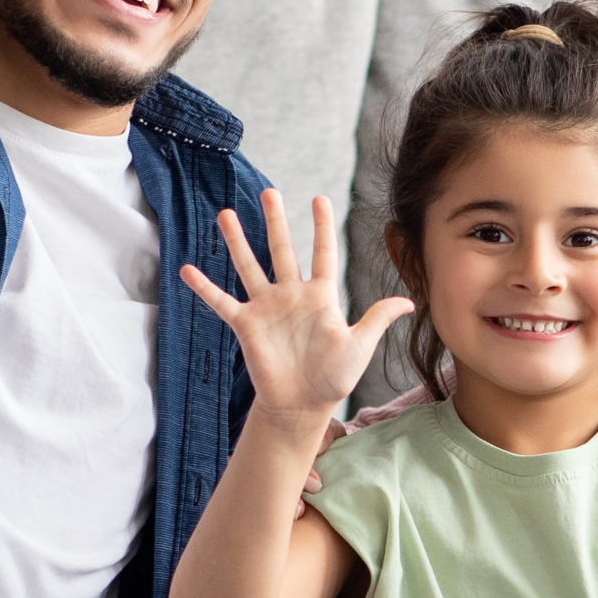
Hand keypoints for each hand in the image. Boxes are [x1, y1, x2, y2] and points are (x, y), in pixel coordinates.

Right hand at [180, 191, 415, 423]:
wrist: (303, 405)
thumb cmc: (333, 378)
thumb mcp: (360, 345)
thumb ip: (377, 319)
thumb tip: (409, 301)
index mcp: (321, 297)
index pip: (323, 254)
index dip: (322, 227)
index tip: (320, 198)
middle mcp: (292, 296)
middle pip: (283, 250)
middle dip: (275, 221)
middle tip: (269, 192)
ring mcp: (267, 308)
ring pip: (250, 267)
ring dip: (237, 242)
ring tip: (225, 214)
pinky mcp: (247, 325)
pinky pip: (222, 302)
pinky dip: (205, 287)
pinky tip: (188, 270)